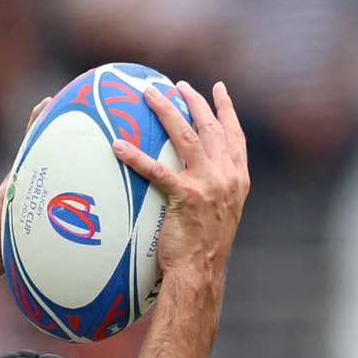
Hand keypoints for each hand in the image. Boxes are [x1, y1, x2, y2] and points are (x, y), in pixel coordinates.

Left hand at [127, 80, 249, 287]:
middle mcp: (227, 177)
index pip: (234, 135)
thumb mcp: (221, 213)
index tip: (219, 89)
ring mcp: (208, 185)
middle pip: (209, 127)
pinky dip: (135, 156)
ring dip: (166, 110)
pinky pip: (156, 170)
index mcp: (238, 178)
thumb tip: (197, 173)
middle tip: (177, 84)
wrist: (201, 272)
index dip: (226, 109)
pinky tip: (118, 145)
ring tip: (149, 94)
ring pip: (185, 136)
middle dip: (193, 101)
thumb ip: (216, 188)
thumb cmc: (205, 248)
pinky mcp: (185, 197)